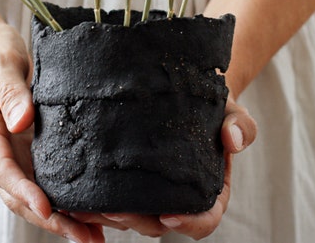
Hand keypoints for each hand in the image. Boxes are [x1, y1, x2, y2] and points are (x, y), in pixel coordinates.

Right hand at [0, 15, 104, 242]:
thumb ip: (10, 91)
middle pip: (19, 193)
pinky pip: (46, 180)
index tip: (48, 208)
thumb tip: (22, 122)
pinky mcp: (29, 149)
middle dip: (50, 219)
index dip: (25, 191)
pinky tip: (91, 216)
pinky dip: (66, 200)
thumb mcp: (1, 62)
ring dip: (62, 218)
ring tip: (93, 238)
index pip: (2, 168)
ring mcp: (13, 152)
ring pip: (34, 194)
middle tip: (82, 238)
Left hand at [70, 97, 256, 239]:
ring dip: (109, 217)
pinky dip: (95, 202)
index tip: (168, 215)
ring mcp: (152, 194)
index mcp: (209, 191)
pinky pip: (113, 199)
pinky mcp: (129, 182)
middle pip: (158, 224)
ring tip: (86, 205)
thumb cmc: (212, 105)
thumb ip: (240, 125)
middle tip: (115, 210)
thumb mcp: (231, 111)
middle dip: (136, 221)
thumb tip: (235, 140)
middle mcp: (178, 199)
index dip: (188, 223)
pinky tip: (74, 195)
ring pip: (132, 217)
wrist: (185, 91)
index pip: (204, 219)